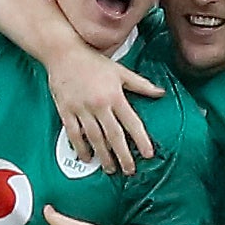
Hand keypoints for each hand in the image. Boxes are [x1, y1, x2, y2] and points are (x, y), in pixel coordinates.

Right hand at [46, 44, 161, 175]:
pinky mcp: (66, 111)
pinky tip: (86, 157)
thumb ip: (141, 84)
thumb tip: (161, 93)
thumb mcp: (120, 71)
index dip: (141, 140)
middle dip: (123, 156)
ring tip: (110, 169)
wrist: (63, 53)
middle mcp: (99, 105)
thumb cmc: (92, 61)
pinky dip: (80, 147)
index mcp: (115, 96)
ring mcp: (81, 109)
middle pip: (114, 136)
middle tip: (129, 170)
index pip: (132, 123)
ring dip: (103, 156)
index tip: (148, 154)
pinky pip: (74, 134)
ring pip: (94, 138)